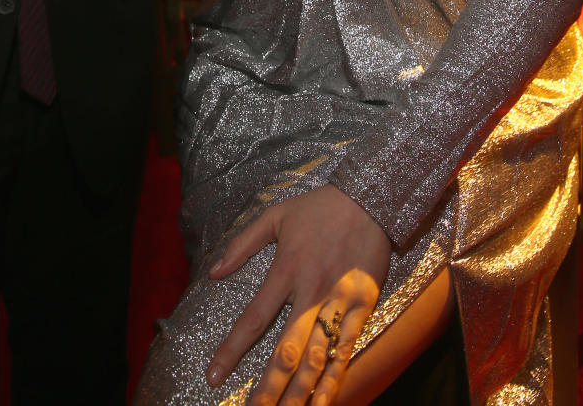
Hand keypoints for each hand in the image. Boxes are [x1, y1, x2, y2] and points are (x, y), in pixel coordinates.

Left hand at [206, 185, 389, 405]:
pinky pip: (347, 349)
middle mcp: (310, 292)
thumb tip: (213, 273)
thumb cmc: (318, 207)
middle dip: (269, 387)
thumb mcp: (275, 216)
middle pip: (286, 350)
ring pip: (318, 357)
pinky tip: (324, 401)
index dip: (232, 350)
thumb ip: (242, 244)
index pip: (254, 318)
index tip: (213, 376)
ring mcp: (339, 302)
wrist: (369, 197)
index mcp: (285, 270)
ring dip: (301, 392)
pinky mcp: (363, 306)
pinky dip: (335, 378)